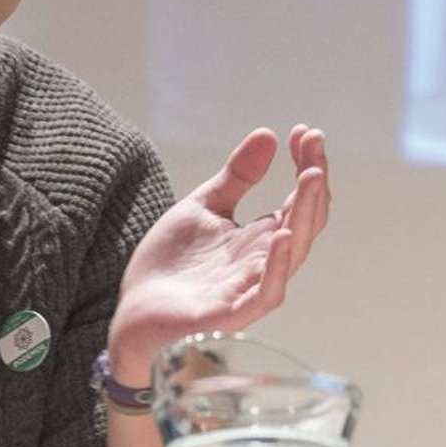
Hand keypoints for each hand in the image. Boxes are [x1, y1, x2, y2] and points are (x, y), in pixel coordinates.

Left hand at [106, 126, 329, 379]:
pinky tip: (280, 236)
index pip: (298, 200)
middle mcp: (263, 262)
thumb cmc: (171, 264)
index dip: (306, 165)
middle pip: (304, 222)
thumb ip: (237, 176)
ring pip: (292, 254)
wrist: (132, 308)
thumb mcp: (203, 206)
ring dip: (305, 215)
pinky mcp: (229, 315)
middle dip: (313, 183)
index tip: (305, 131)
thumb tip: (269, 134)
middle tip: (314, 144)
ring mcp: (249, 289)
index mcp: (260, 238)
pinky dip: (276, 267)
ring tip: (310, 176)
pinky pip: (265, 294)